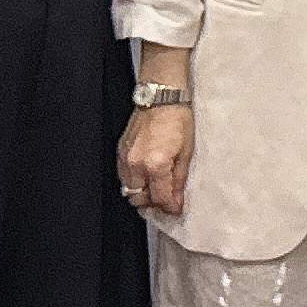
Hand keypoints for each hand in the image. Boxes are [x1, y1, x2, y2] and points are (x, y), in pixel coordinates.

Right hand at [118, 104, 192, 220]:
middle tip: (167, 199)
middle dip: (153, 203)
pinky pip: (124, 176)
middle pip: (139, 199)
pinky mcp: (120, 152)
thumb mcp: (186, 152)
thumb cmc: (178, 120)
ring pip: (129, 189)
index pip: (159, 198)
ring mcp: (125, 158)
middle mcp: (136, 164)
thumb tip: (177, 199)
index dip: (170, 207)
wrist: (161, 98)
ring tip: (157, 187)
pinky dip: (135, 180)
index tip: (177, 208)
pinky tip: (147, 175)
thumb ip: (179, 179)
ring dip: (143, 193)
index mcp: (155, 165)